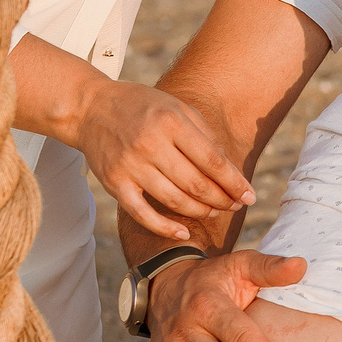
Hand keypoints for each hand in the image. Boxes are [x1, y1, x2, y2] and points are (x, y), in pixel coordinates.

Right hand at [76, 81, 253, 240]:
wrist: (90, 108)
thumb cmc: (141, 107)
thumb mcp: (176, 107)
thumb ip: (204, 135)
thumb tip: (230, 169)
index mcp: (171, 123)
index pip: (212, 161)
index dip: (235, 183)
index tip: (250, 196)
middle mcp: (151, 144)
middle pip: (197, 185)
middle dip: (223, 200)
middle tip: (236, 206)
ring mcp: (131, 166)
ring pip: (175, 201)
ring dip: (201, 212)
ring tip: (214, 212)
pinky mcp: (114, 184)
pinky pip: (143, 215)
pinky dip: (165, 228)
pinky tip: (183, 234)